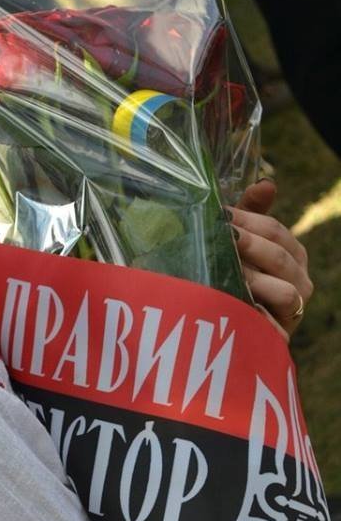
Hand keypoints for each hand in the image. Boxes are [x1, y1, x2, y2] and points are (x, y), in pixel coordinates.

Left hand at [227, 179, 312, 340]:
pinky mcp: (282, 336)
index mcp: (292, 255)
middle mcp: (300, 281)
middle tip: (224, 236)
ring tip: (231, 271)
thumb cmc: (237, 283)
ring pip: (284, 291)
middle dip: (250, 244)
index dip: (249, 220)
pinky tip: (238, 304)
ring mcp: (293, 310)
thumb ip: (251, 216)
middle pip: (280, 257)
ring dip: (256, 279)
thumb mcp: (241, 248)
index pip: (276, 231)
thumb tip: (267, 184)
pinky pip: (275, 324)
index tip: (221, 214)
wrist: (231, 334)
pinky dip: (259, 314)